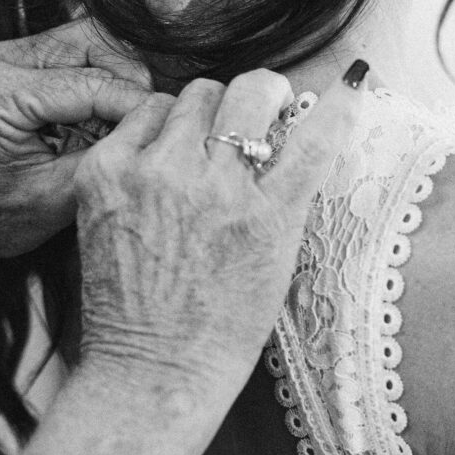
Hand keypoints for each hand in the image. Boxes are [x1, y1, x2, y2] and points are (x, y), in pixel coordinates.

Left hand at [0, 18, 151, 264]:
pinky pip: (80, 51)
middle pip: (94, 39)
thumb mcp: (60, 195)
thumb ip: (107, 155)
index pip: (90, 83)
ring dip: (120, 74)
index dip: (136, 103)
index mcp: (0, 93)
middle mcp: (1, 60)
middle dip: (131, 78)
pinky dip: (105, 76)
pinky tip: (110, 112)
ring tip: (129, 117)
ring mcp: (10, 54)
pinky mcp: (22, 59)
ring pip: (92, 39)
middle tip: (149, 118)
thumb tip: (155, 124)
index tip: (170, 121)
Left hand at [74, 66, 365, 395]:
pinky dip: (157, 129)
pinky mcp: (105, 173)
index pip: (318, 132)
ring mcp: (154, 174)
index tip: (348, 85)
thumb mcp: (278, 257)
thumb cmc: (222, 324)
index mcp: (267, 214)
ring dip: (208, 113)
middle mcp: (212, 185)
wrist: (152, 368)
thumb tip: (291, 131)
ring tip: (201, 144)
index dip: (341, 102)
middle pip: (250, 91)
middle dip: (262, 97)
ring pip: (194, 94)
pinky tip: (159, 159)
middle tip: (258, 114)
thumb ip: (285, 192)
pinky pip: (142, 114)